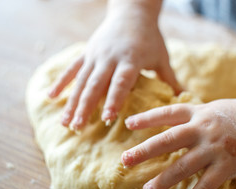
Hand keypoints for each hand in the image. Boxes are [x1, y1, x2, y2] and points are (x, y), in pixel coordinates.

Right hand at [48, 5, 180, 129]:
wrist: (132, 12)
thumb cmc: (151, 38)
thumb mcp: (162, 57)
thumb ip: (170, 80)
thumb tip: (185, 101)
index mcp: (131, 59)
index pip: (121, 82)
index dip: (114, 99)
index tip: (108, 118)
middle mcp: (110, 58)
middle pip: (96, 85)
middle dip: (86, 107)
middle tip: (78, 128)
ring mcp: (96, 55)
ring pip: (81, 81)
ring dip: (72, 102)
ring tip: (65, 123)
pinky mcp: (87, 52)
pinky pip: (72, 69)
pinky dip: (61, 83)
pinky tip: (50, 98)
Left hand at [121, 98, 235, 188]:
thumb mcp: (216, 108)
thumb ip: (197, 116)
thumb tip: (178, 123)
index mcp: (200, 112)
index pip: (168, 113)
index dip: (147, 118)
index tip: (128, 124)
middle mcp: (204, 128)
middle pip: (168, 140)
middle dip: (144, 151)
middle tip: (125, 160)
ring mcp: (216, 147)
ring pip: (184, 165)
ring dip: (164, 180)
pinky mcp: (230, 164)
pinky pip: (208, 184)